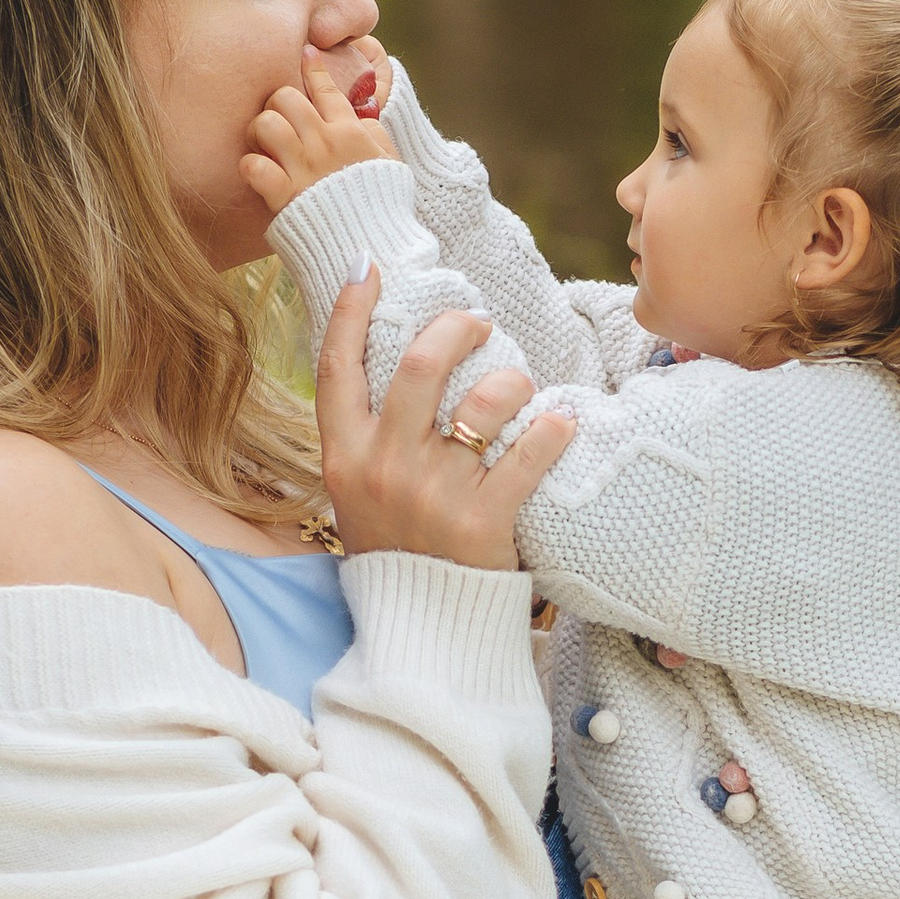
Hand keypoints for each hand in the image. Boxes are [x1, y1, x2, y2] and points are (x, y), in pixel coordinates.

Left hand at [244, 44, 395, 218]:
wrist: (375, 246)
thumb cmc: (384, 206)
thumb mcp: (391, 164)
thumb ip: (374, 136)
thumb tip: (360, 118)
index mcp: (351, 132)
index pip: (326, 87)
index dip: (312, 65)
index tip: (306, 52)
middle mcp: (324, 144)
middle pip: (285, 97)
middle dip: (277, 105)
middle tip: (280, 124)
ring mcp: (303, 168)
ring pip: (266, 123)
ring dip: (259, 133)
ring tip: (265, 146)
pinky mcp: (284, 196)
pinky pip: (253, 165)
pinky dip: (251, 167)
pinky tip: (258, 173)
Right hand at [314, 272, 571, 567]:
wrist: (421, 631)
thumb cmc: (395, 550)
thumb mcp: (356, 493)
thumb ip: (369, 436)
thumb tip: (395, 362)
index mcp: (343, 456)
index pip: (337, 365)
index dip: (350, 309)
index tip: (368, 267)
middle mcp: (383, 467)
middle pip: (423, 364)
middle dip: (459, 327)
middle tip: (480, 323)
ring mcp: (433, 494)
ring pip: (485, 401)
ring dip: (513, 381)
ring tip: (520, 387)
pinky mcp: (483, 522)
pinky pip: (529, 455)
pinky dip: (553, 431)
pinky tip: (563, 423)